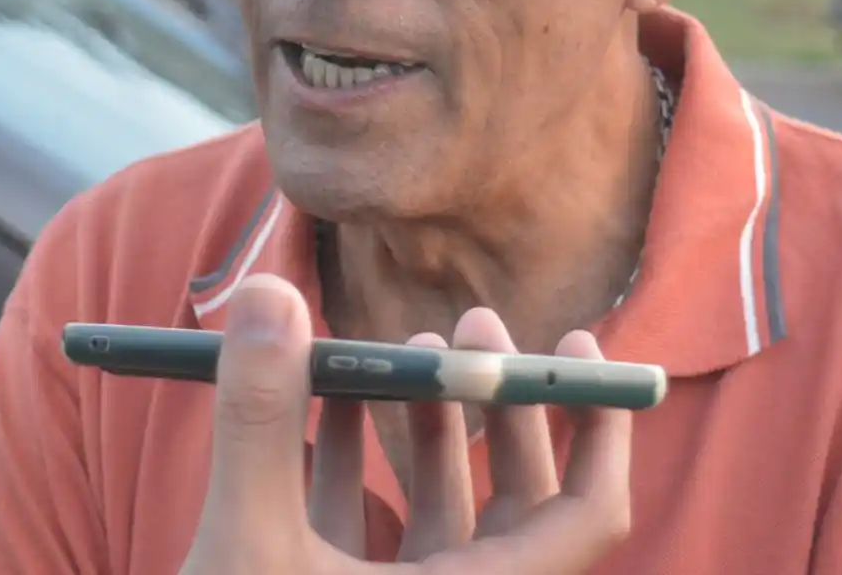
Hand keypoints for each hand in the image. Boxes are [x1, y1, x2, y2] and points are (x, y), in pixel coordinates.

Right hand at [181, 275, 632, 574]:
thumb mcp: (246, 550)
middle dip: (494, 406)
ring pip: (440, 515)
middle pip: (515, 504)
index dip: (594, 429)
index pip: (587, 520)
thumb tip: (267, 291)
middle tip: (467, 324)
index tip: (576, 345)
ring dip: (421, 429)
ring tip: (395, 349)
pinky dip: (355, 467)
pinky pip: (371, 536)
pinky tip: (319, 404)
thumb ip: (261, 421)